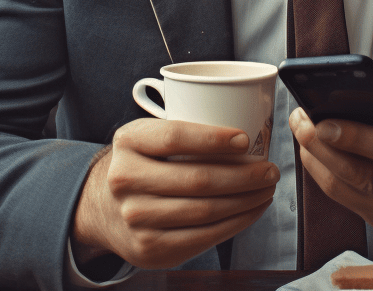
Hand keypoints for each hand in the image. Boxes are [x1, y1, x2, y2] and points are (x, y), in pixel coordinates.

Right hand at [71, 118, 279, 270]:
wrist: (102, 208)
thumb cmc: (141, 164)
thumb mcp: (147, 136)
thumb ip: (181, 128)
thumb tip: (246, 123)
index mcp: (128, 142)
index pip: (174, 137)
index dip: (213, 138)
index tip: (245, 138)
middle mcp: (125, 180)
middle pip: (197, 179)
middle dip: (244, 175)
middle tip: (270, 169)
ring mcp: (136, 218)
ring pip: (205, 211)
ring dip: (246, 200)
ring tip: (266, 188)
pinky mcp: (150, 249)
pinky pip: (203, 237)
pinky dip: (236, 223)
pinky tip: (251, 210)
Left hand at [290, 59, 372, 262]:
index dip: (356, 136)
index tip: (324, 119)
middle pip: (360, 173)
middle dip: (322, 146)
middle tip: (299, 118)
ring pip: (348, 191)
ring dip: (318, 162)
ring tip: (302, 131)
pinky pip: (350, 203)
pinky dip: (328, 180)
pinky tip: (318, 156)